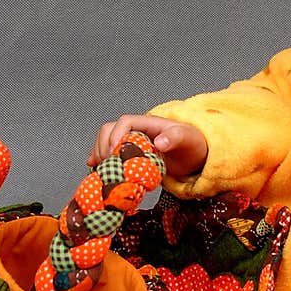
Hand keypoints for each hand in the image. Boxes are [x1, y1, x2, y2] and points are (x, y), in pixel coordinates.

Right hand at [87, 114, 207, 177]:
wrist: (195, 155)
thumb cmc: (192, 145)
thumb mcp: (188, 140)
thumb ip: (176, 138)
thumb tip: (160, 142)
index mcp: (148, 123)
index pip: (125, 122)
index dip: (116, 135)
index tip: (114, 152)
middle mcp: (136, 131)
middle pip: (110, 130)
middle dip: (104, 146)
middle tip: (108, 164)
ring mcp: (131, 142)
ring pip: (105, 140)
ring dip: (99, 153)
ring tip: (102, 169)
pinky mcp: (129, 153)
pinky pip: (108, 152)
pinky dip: (100, 159)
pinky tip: (95, 168)